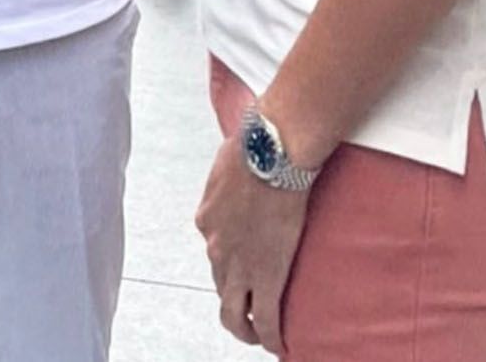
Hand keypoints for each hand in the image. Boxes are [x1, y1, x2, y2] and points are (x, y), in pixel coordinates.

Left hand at [196, 133, 309, 350]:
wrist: (273, 152)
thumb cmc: (254, 144)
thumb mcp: (227, 160)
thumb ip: (229, 177)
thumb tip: (236, 168)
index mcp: (207, 218)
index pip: (215, 249)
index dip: (229, 260)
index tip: (243, 264)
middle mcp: (216, 247)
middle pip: (220, 283)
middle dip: (233, 297)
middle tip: (247, 308)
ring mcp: (238, 265)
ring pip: (233, 310)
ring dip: (244, 326)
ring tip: (257, 334)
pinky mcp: (266, 276)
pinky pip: (265, 320)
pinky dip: (269, 338)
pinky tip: (277, 347)